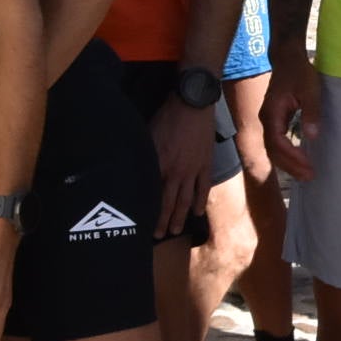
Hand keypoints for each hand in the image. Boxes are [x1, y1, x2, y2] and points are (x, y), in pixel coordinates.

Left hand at [150, 97, 214, 236]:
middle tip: (159, 236)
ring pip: (185, 200)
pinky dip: (201, 201)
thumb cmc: (166, 117)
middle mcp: (176, 173)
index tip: (141, 224)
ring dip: (180, 217)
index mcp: (159, 165)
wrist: (192, 103)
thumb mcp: (146, 136)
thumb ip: (142, 157)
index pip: (151, 195)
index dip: (147, 212)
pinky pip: (204, 188)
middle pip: (168, 203)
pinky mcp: (206, 164)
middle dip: (162, 222)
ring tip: (176, 231)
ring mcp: (193, 170)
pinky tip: (198, 213)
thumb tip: (134, 170)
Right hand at [261, 61, 320, 181]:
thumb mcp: (310, 90)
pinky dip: (286, 154)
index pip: (277, 142)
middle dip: (290, 165)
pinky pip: (276, 142)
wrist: (287, 58)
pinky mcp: (273, 119)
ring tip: (305, 173)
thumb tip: (312, 136)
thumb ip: (311, 112)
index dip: (292, 157)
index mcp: (271, 113)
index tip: (308, 166)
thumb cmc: (299, 72)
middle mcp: (266, 119)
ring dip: (288, 162)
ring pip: (273, 148)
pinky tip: (299, 160)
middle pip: (273, 150)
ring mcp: (268, 120)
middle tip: (309, 176)